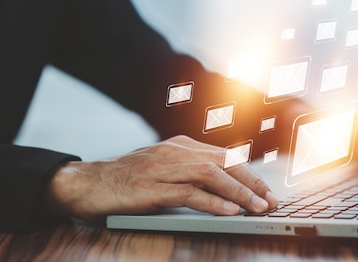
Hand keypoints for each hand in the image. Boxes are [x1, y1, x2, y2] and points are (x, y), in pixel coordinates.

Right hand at [42, 135, 278, 221]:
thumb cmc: (126, 180)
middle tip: (272, 201)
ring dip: (239, 192)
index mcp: (182, 146)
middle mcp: (176, 152)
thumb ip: (190, 172)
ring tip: (258, 207)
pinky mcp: (152, 187)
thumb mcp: (163, 169)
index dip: (250, 174)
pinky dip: (212, 202)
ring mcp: (164, 168)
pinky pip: (188, 192)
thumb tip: (224, 189)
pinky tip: (229, 211)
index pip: (225, 156)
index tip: (268, 191)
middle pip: (225, 162)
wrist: (85, 183)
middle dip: (253, 182)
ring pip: (211, 175)